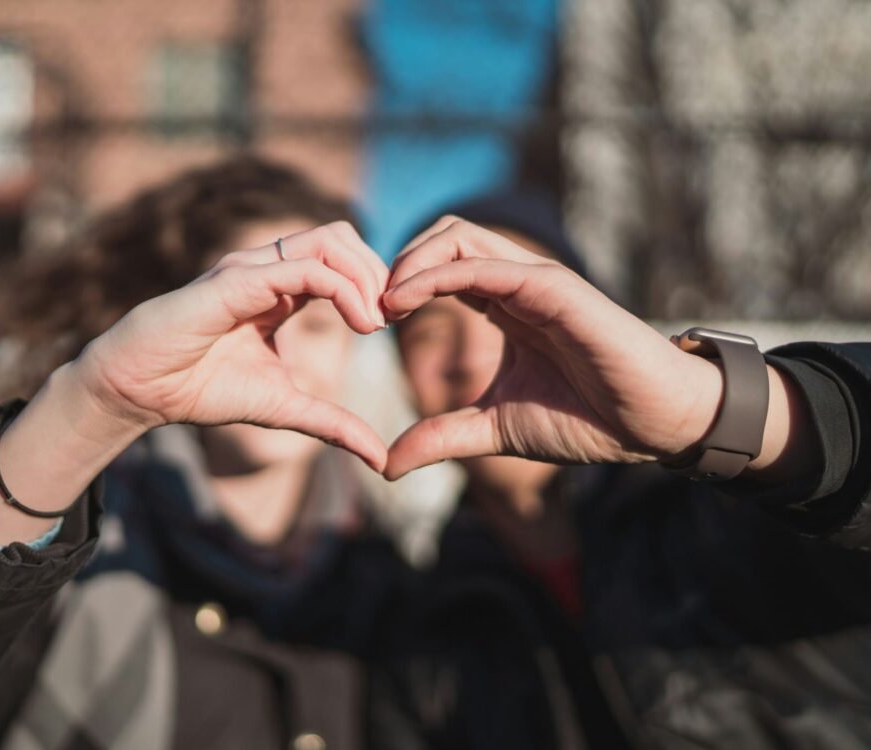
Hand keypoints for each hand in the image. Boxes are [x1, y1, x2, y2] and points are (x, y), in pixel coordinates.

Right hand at [77, 222, 389, 469]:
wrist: (140, 391)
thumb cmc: (201, 389)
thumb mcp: (284, 408)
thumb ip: (333, 424)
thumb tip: (380, 459)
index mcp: (280, 289)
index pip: (342, 260)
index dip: (376, 284)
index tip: (395, 323)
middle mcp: (268, 268)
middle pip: (342, 236)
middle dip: (378, 271)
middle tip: (394, 316)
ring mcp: (251, 268)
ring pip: (328, 240)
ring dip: (365, 275)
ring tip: (377, 321)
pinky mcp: (236, 281)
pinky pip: (303, 268)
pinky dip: (343, 289)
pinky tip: (360, 324)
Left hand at [382, 219, 724, 478]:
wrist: (652, 424)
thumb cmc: (587, 419)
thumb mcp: (494, 429)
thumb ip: (442, 436)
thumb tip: (386, 464)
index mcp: (503, 305)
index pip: (440, 267)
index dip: (398, 285)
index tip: (367, 322)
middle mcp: (516, 283)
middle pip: (444, 235)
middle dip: (397, 262)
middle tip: (368, 308)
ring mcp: (535, 280)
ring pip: (459, 236)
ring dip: (410, 261)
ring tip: (382, 304)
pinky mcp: (554, 288)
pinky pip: (485, 266)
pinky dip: (437, 275)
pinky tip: (405, 302)